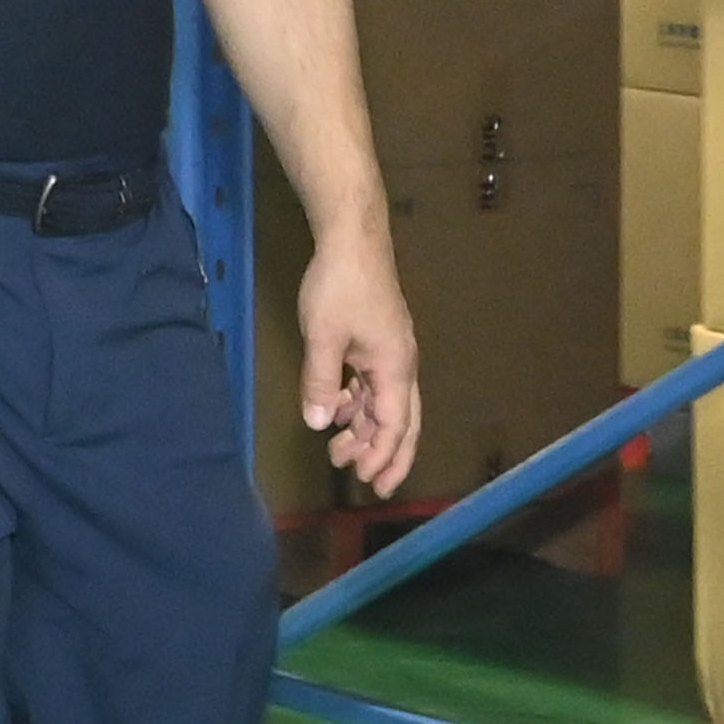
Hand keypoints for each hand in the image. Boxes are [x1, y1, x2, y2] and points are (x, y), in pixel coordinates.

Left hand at [297, 244, 424, 497]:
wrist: (352, 238)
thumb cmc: (340, 286)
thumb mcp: (322, 337)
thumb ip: (321, 382)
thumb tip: (320, 424)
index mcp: (395, 367)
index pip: (395, 424)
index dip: (383, 456)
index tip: (369, 482)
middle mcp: (401, 363)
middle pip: (403, 420)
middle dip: (389, 454)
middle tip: (372, 485)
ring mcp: (390, 351)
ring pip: (386, 403)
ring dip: (367, 430)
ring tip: (339, 451)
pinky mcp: (377, 340)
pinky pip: (374, 384)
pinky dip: (360, 404)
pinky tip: (339, 412)